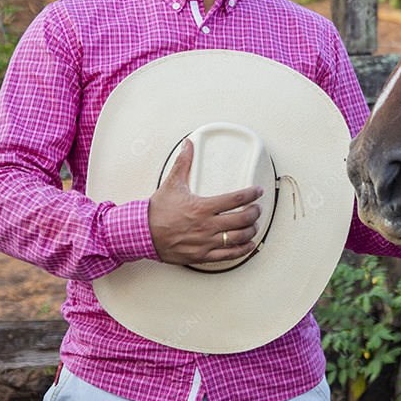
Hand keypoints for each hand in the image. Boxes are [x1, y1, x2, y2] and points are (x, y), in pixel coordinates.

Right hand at [147, 139, 262, 264]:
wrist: (142, 234)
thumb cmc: (157, 211)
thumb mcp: (172, 184)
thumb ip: (183, 163)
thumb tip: (188, 144)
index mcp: (203, 207)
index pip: (236, 199)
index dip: (252, 194)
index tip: (258, 191)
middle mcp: (207, 226)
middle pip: (242, 219)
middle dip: (255, 213)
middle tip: (258, 208)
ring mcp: (205, 242)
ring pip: (238, 238)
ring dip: (251, 231)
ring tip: (255, 225)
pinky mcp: (201, 256)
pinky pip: (227, 256)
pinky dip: (242, 251)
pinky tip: (248, 245)